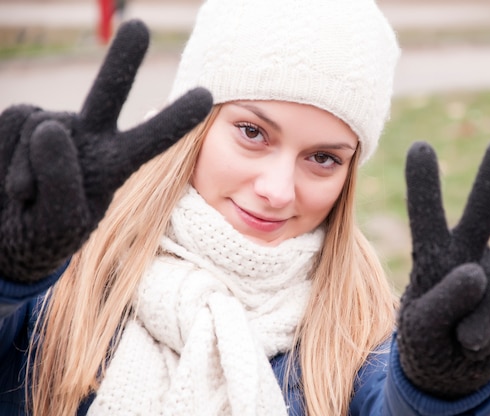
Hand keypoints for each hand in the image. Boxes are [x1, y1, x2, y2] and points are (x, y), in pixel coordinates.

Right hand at [0, 20, 212, 281]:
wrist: (7, 235)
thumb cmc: (45, 232)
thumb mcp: (63, 222)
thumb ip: (62, 182)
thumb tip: (50, 128)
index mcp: (116, 163)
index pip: (151, 139)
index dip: (174, 118)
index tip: (206, 95)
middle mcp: (90, 136)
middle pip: (110, 91)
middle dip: (123, 59)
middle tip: (139, 26)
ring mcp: (56, 126)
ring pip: (43, 125)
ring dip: (30, 168)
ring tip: (30, 196)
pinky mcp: (22, 121)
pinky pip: (14, 124)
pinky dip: (9, 158)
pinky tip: (16, 186)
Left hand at [396, 137, 489, 398]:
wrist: (456, 369)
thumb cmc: (428, 341)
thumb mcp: (421, 328)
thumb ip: (441, 301)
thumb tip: (477, 273)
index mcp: (433, 253)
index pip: (426, 216)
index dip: (423, 184)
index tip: (419, 147)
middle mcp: (468, 252)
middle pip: (483, 214)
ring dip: (477, 322)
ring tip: (462, 338)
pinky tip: (483, 337)